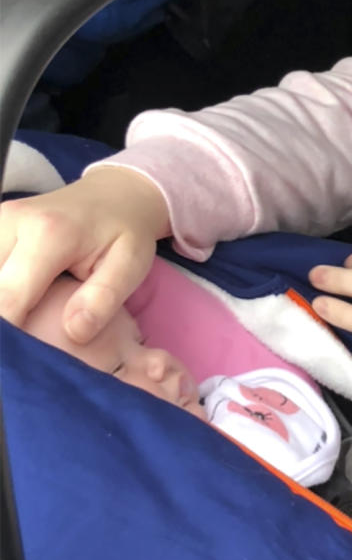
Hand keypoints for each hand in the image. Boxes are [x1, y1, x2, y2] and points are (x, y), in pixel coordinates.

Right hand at [0, 167, 169, 340]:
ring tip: (18, 337)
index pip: (9, 298)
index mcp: (49, 234)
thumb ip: (103, 298)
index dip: (11, 337)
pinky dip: (0, 293)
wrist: (113, 195)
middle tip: (20, 356)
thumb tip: (74, 333)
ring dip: (1, 308)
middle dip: (4, 326)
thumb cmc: (124, 234)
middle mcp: (12, 223)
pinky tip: (14, 311)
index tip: (22, 364)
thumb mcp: (130, 265)